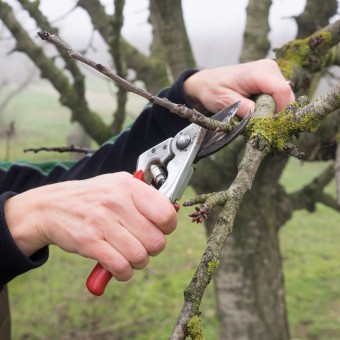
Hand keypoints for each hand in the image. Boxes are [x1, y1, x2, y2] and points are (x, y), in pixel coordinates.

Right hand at [5, 172, 177, 280]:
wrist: (51, 206)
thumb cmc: (92, 197)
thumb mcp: (119, 184)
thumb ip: (146, 196)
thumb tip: (173, 211)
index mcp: (129, 186)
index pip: (166, 214)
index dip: (167, 228)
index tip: (159, 229)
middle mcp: (117, 202)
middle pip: (156, 241)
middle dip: (152, 249)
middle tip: (142, 245)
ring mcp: (102, 222)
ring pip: (140, 257)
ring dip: (138, 262)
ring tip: (129, 255)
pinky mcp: (89, 242)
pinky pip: (120, 267)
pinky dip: (123, 272)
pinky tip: (118, 266)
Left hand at [184, 59, 294, 116]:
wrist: (207, 81)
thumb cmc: (213, 89)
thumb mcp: (224, 101)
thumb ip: (243, 109)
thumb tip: (260, 119)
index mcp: (257, 72)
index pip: (282, 91)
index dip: (280, 111)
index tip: (268, 125)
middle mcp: (269, 68)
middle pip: (286, 96)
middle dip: (276, 113)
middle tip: (259, 124)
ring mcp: (272, 72)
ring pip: (285, 98)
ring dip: (273, 111)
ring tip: (255, 116)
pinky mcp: (271, 78)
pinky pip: (279, 96)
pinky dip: (272, 107)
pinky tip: (258, 110)